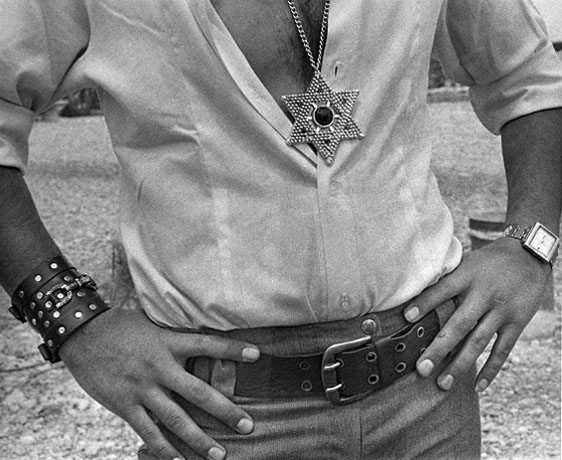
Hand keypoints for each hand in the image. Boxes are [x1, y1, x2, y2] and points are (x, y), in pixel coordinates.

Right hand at [58, 307, 259, 459]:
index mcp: (169, 343)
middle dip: (225, 411)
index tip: (257, 355)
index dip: (233, 349)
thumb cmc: (120, 326)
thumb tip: (198, 341)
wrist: (82, 335)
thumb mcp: (152, 325)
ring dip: (200, 440)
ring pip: (177, 420)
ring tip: (220, 454)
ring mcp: (143, 389)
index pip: (208, 344)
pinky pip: (148, 433)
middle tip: (248, 425)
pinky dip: (164, 450)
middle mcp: (160, 368)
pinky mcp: (125, 406)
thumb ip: (174, 337)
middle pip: (199, 393)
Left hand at [403, 237, 551, 392]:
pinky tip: (478, 385)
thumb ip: (447, 281)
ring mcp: (502, 310)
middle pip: (459, 324)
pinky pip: (502, 350)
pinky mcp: (517, 322)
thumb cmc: (487, 262)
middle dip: (439, 348)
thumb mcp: (467, 263)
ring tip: (443, 383)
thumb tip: (415, 300)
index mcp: (467, 276)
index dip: (424, 304)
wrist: (528, 255)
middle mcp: (484, 294)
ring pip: (479, 342)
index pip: (442, 291)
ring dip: (460, 365)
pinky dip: (491, 369)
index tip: (406, 318)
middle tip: (421, 368)